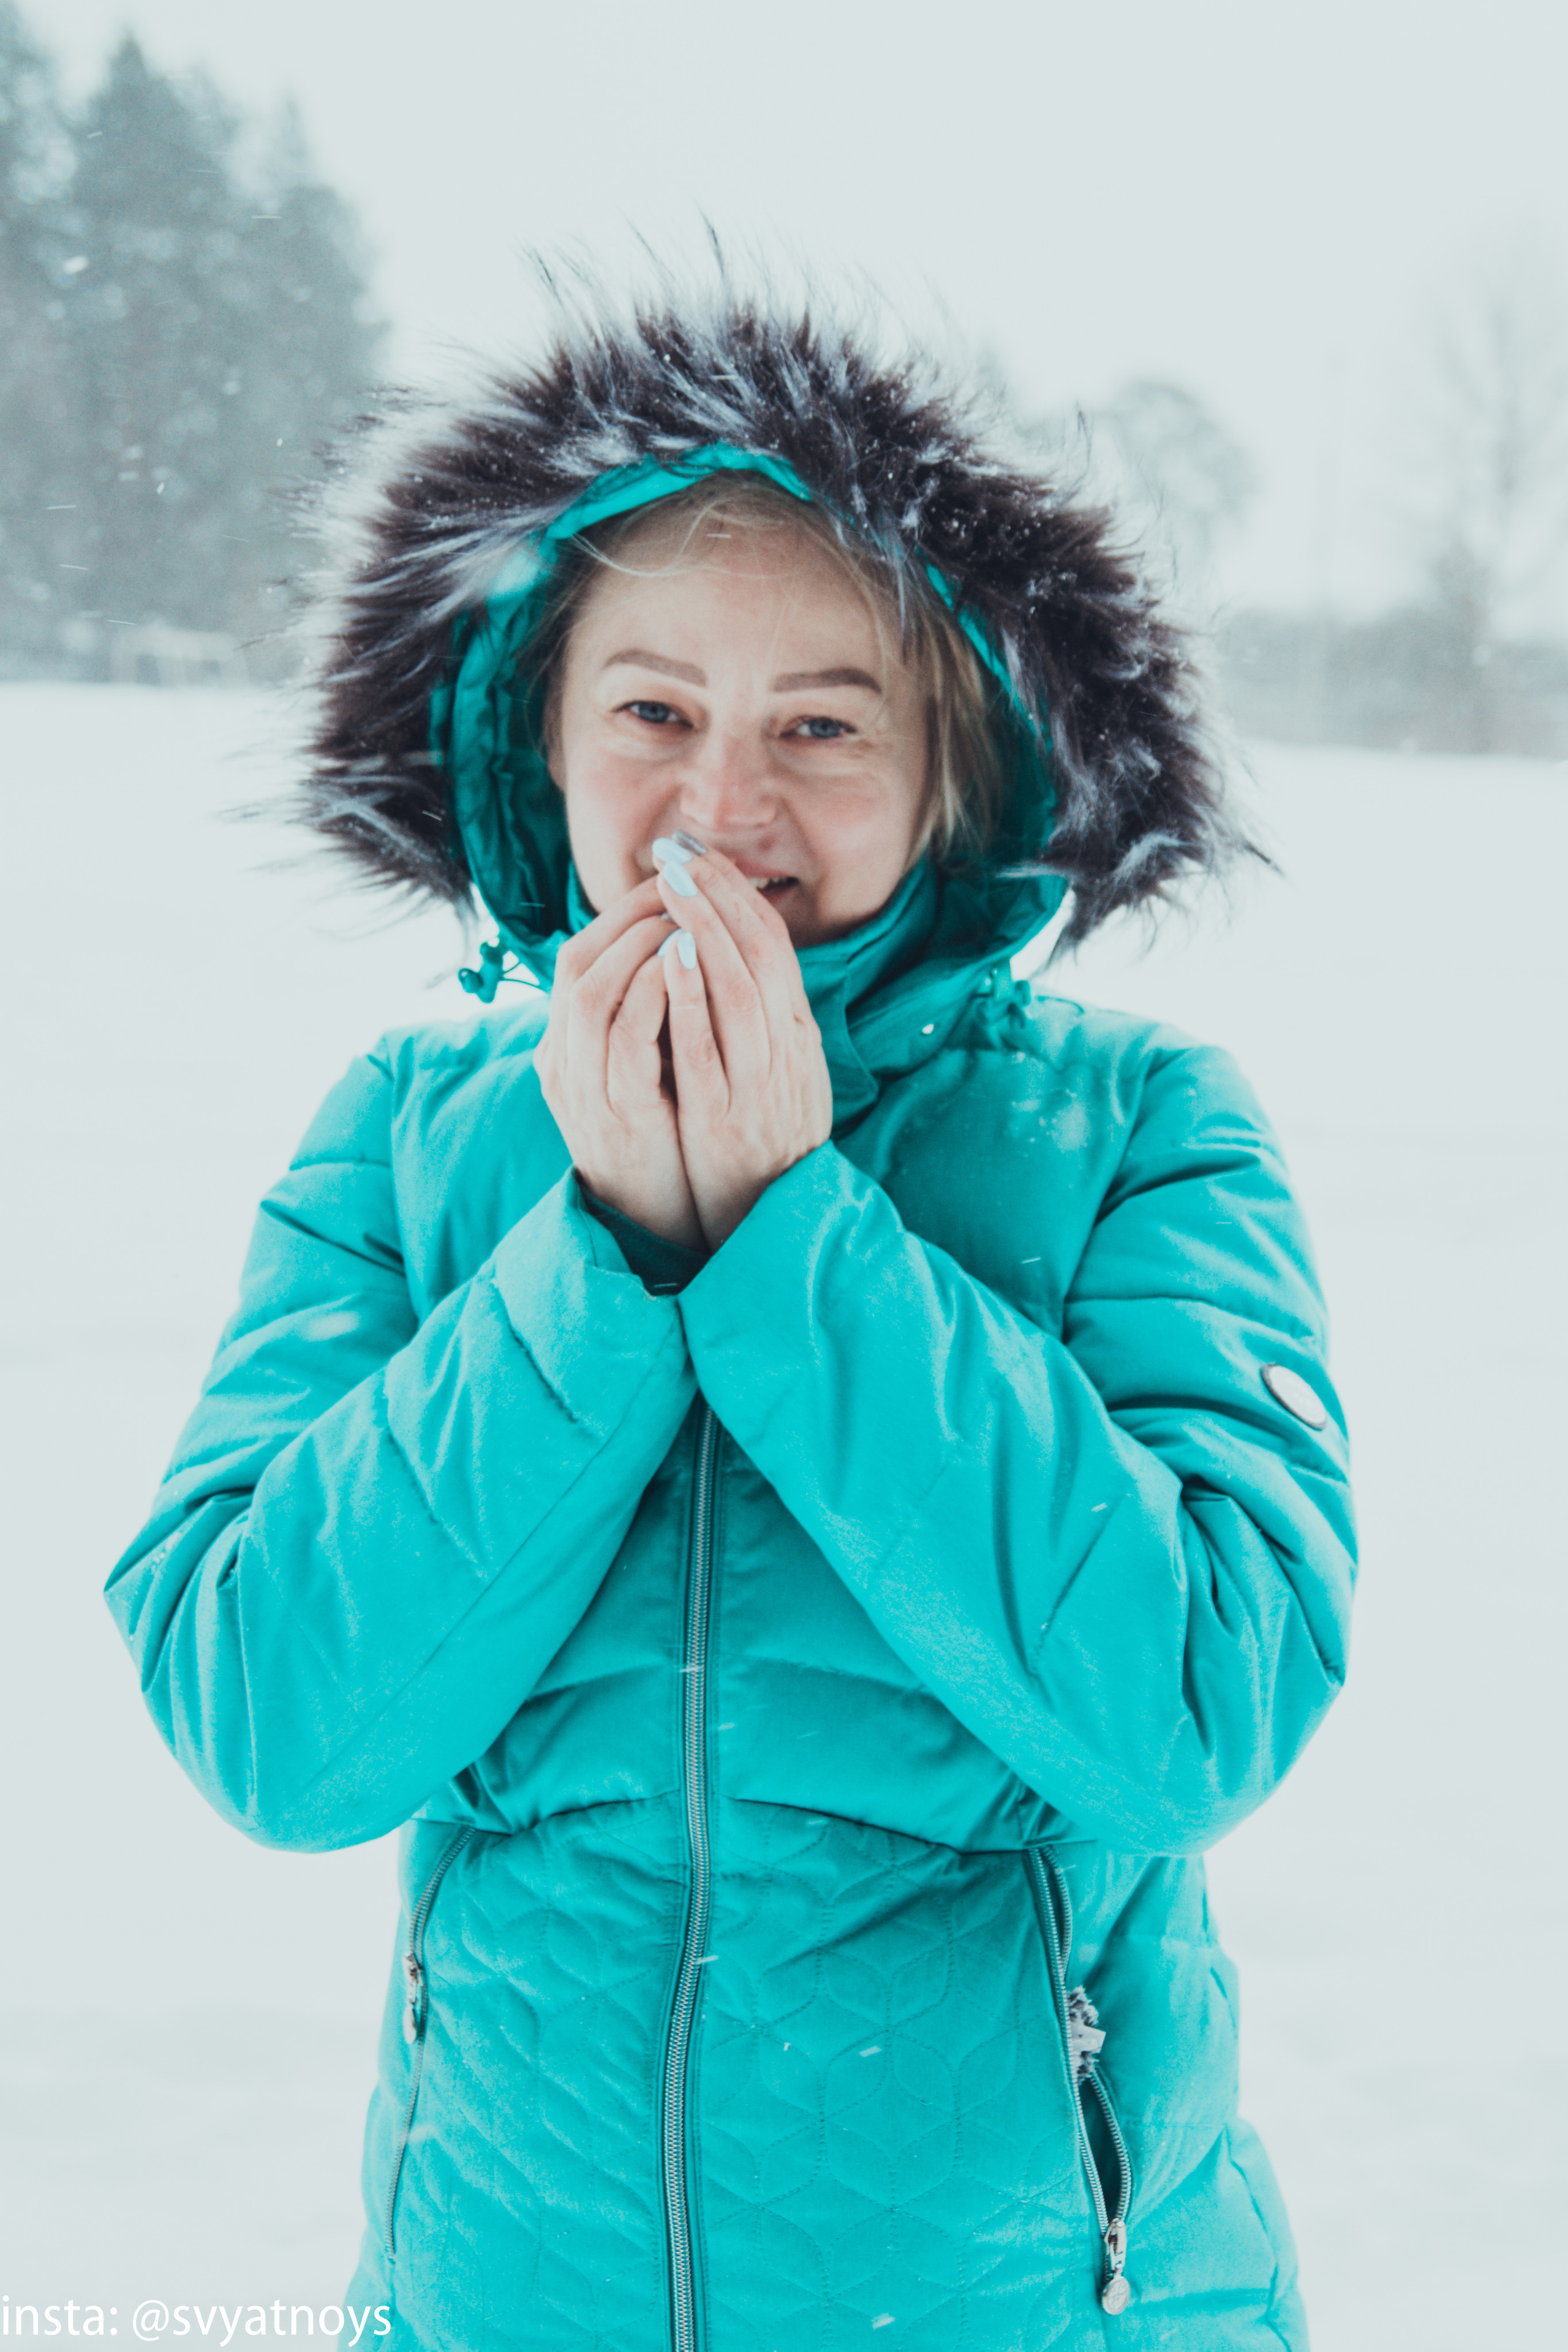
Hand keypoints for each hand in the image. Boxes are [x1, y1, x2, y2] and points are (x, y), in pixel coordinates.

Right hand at [534, 878, 705, 1251]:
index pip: (577, 957)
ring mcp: (584, 1088)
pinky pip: (625, 1037)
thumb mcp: (633, 1069)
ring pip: (590, 992)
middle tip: (677, 885)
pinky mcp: (618, 1112)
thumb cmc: (652, 1136)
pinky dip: (650, 993)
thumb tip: (665, 952)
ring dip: (636, 945)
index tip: (668, 883)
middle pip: (575, 963)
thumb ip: (636, 1017)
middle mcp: (562, 1062)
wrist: (650, 1218)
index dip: (620, 914)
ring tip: (680, 915)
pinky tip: (681, 964)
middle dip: (627, 917)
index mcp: (564, 1047)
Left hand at [655, 844, 832, 1247]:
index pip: (772, 945)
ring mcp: (759, 1083)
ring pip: (740, 989)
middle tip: (678, 849)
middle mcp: (786, 1050)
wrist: (779, 1217)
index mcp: (797, 1034)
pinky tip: (668, 958)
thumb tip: (735, 958)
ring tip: (673, 882)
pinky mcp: (725, 1116)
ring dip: (705, 930)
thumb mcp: (780, 1072)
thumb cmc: (770, 1142)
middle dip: (718, 894)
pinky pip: (710, 1048)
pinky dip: (691, 998)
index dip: (736, 893)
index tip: (698, 853)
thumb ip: (764, 1020)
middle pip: (759, 954)